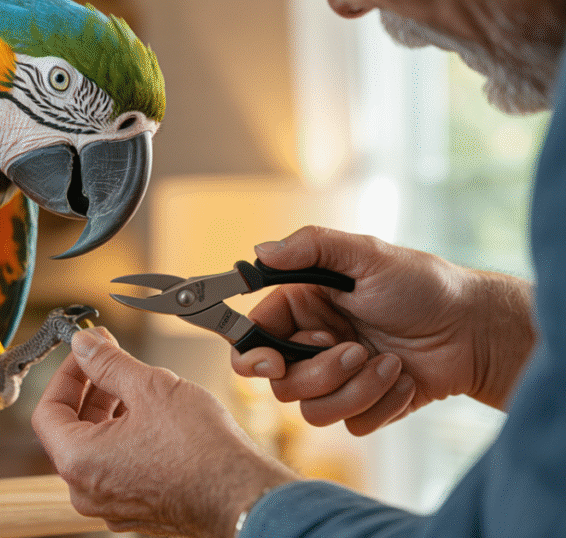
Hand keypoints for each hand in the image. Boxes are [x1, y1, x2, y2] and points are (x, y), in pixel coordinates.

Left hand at [32, 327, 297, 537]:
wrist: (243, 495)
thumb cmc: (200, 450)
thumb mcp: (149, 387)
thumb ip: (107, 362)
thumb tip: (84, 345)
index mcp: (78, 461)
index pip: (48, 411)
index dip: (66, 374)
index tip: (85, 353)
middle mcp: (87, 491)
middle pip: (73, 429)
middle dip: (92, 389)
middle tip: (111, 358)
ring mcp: (113, 505)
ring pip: (99, 449)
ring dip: (111, 412)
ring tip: (140, 384)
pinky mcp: (139, 510)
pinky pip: (120, 468)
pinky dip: (128, 438)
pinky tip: (156, 417)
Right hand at [235, 226, 533, 434]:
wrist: (475, 330)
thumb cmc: (424, 287)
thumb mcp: (367, 254)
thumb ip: (310, 247)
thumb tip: (260, 251)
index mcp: (303, 306)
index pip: (253, 337)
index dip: (252, 355)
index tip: (272, 361)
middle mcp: (313, 344)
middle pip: (280, 382)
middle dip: (321, 372)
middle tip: (357, 350)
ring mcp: (338, 378)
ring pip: (313, 409)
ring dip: (357, 389)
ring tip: (391, 363)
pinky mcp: (365, 405)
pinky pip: (351, 424)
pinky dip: (382, 403)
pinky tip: (405, 378)